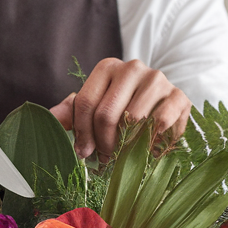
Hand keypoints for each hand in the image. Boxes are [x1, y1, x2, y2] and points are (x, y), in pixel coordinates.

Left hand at [50, 58, 191, 161]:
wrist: (162, 104)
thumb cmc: (122, 109)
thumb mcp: (95, 108)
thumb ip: (70, 113)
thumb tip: (48, 117)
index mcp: (107, 67)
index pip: (86, 103)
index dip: (82, 134)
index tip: (84, 153)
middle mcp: (132, 68)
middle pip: (107, 114)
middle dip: (103, 143)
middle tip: (105, 159)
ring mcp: (158, 79)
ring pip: (133, 121)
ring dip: (127, 146)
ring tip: (125, 155)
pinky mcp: (179, 96)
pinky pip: (161, 124)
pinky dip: (152, 142)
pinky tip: (148, 148)